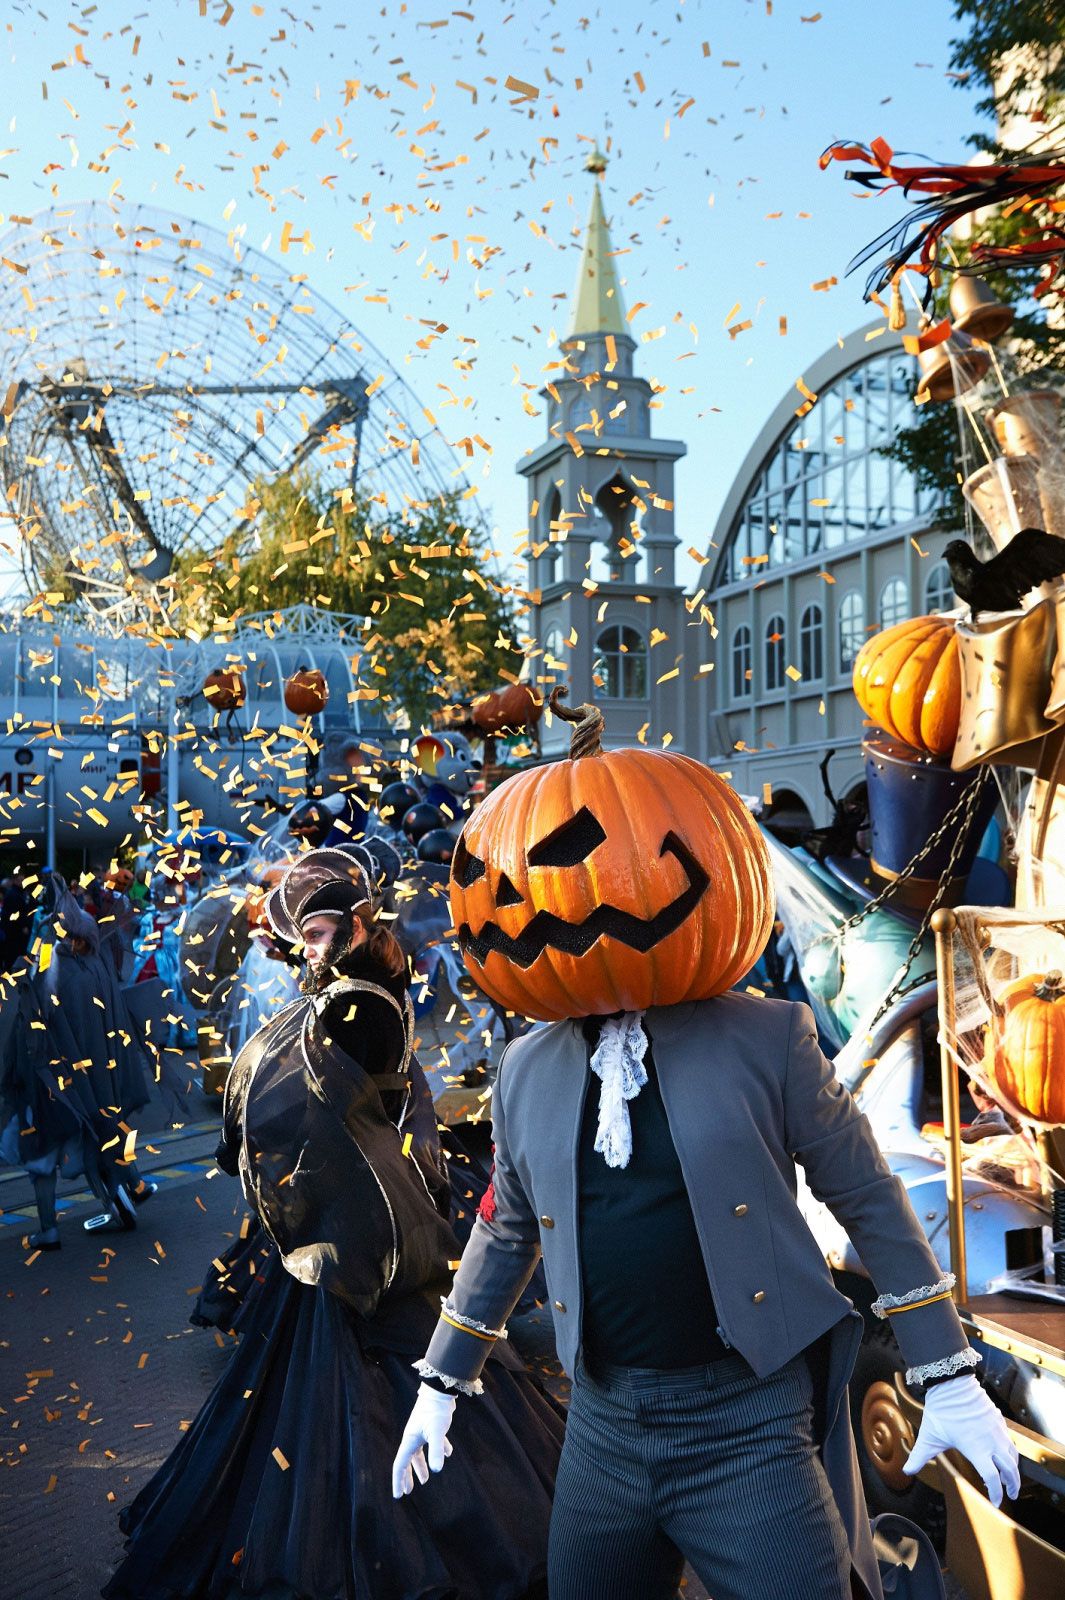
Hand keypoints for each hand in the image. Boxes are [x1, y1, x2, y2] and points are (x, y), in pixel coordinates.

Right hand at [392, 1383, 456, 1498]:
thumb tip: (437, 1470)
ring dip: (421, 1467)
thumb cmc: (436, 1410)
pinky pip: (433, 1443)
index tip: (398, 1495)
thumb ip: (436, 1450)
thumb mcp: (437, 1431)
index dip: (398, 1480)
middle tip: (408, 1491)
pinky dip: (439, 1450)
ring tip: (426, 1479)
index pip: (400, 1464)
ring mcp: (422, 1432)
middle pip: (407, 1460)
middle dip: (407, 1476)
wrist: (440, 1390)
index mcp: (410, 1440)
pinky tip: (448, 1453)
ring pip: (419, 1454)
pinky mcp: (432, 1427)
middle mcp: (413, 1437)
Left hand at [904, 1375, 1020, 1507]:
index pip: (992, 1478)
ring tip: (1011, 1479)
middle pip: (1010, 1470)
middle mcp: (991, 1442)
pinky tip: (1005, 1455)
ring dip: (1014, 1470)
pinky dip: (1011, 1453)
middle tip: (1011, 1495)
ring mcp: (997, 1430)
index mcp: (976, 1449)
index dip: (996, 1493)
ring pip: (1013, 1456)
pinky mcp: (999, 1420)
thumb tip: (906, 1471)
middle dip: (1013, 1485)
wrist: (952, 1383)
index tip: (996, 1503)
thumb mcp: (929, 1436)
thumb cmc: (940, 1410)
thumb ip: (919, 1456)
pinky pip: (1010, 1441)